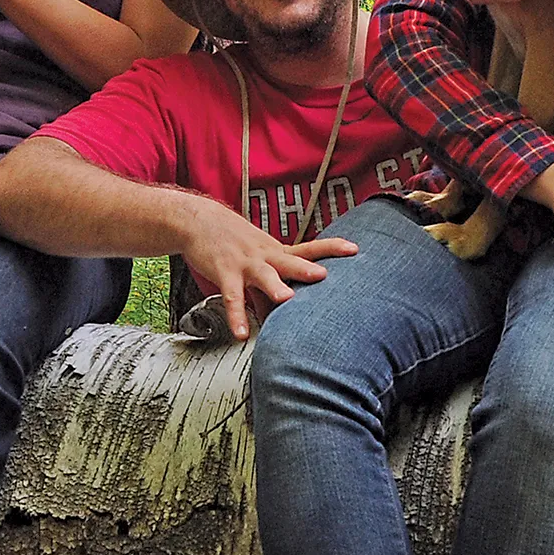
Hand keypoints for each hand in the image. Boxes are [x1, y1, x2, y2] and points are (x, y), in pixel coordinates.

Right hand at [180, 204, 359, 340]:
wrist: (198, 220)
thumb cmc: (234, 242)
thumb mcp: (259, 259)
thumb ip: (272, 288)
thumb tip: (285, 316)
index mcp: (277, 251)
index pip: (309, 248)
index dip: (332, 247)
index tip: (355, 249)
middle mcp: (265, 255)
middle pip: (290, 261)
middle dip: (307, 268)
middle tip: (325, 275)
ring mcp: (245, 263)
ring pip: (263, 275)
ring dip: (274, 286)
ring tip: (286, 299)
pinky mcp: (224, 272)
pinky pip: (232, 297)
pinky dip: (236, 316)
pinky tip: (241, 334)